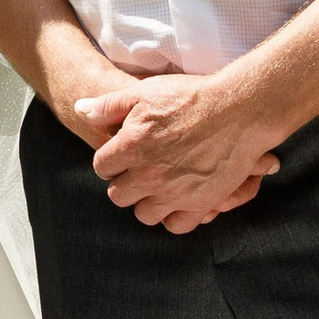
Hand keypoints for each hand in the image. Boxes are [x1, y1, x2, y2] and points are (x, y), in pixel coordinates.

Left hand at [73, 73, 280, 236]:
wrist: (238, 109)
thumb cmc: (190, 97)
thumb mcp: (143, 92)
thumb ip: (108, 105)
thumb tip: (80, 110)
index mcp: (131, 146)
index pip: (102, 167)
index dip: (111, 160)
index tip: (123, 155)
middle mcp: (149, 174)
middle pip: (118, 195)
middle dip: (125, 183)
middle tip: (139, 171)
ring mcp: (175, 192)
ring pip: (144, 214)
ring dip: (146, 201)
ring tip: (157, 186)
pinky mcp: (200, 203)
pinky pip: (175, 225)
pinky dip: (173, 217)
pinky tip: (176, 201)